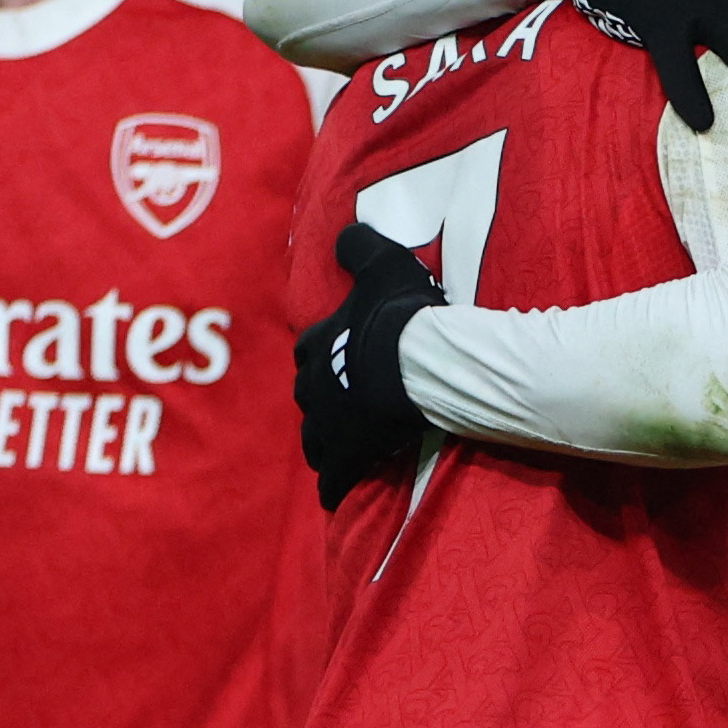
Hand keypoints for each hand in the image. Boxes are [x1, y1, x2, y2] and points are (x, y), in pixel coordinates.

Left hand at [293, 224, 444, 508]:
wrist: (419, 364)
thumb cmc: (400, 315)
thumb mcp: (382, 264)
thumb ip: (359, 248)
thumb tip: (344, 237)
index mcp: (317, 343)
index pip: (309, 349)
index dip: (323, 353)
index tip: (338, 356)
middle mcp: (313, 386)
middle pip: (309, 396)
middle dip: (323, 399)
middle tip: (345, 401)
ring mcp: (328, 424)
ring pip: (314, 438)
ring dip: (324, 440)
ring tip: (342, 445)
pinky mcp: (347, 455)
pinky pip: (333, 477)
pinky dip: (334, 483)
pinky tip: (337, 491)